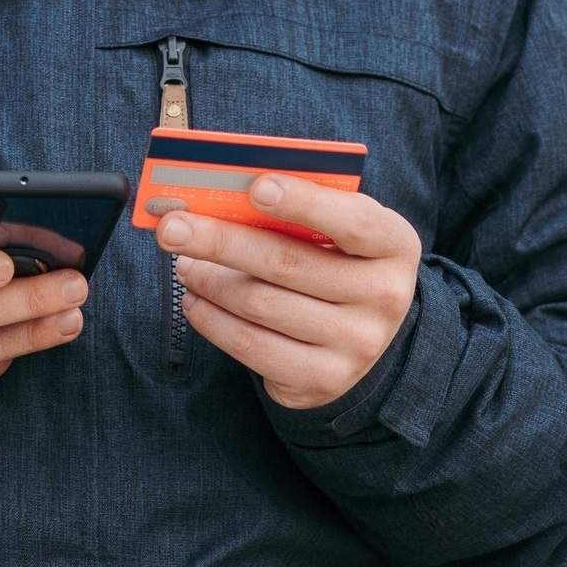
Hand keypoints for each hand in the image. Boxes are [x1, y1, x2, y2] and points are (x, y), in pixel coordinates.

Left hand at [155, 174, 420, 410]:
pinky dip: (213, 320)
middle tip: (172, 227)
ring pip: (261, 305)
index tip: (255, 186)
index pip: (353, 221)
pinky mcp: (323, 379)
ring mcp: (357, 344)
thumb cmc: (337, 259)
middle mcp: (385, 297)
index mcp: (394, 245)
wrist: (365, 333)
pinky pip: (253, 347)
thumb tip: (219, 194)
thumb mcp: (337, 227)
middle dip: (221, 240)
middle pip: (288, 263)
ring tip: (184, 264)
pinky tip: (195, 301)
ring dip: (209, 280)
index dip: (304, 202)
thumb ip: (296, 207)